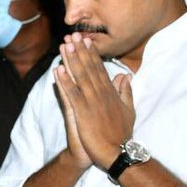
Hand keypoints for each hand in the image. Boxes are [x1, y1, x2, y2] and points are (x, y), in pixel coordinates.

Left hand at [54, 33, 134, 170]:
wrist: (117, 152)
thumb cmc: (121, 134)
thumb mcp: (129, 109)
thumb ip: (126, 91)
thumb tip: (126, 75)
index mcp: (111, 93)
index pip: (100, 69)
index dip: (92, 54)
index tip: (86, 40)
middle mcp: (101, 93)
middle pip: (89, 68)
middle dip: (80, 51)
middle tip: (73, 34)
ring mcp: (92, 102)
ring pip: (80, 77)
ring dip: (71, 60)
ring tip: (65, 45)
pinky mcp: (83, 112)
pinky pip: (71, 94)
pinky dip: (64, 82)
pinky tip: (58, 70)